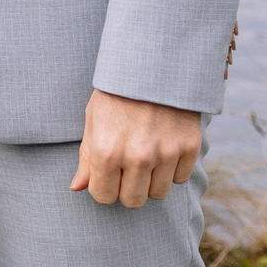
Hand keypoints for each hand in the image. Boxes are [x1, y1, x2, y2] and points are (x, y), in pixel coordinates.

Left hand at [72, 91, 201, 207]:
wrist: (154, 64)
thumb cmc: (117, 92)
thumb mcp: (94, 119)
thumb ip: (87, 157)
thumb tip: (77, 187)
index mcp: (107, 151)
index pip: (103, 196)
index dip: (104, 187)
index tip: (107, 175)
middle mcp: (137, 157)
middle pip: (132, 201)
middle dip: (127, 189)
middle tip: (127, 168)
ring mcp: (166, 153)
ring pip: (158, 194)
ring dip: (151, 181)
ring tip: (146, 156)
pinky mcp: (189, 147)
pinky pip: (180, 178)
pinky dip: (173, 169)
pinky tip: (164, 148)